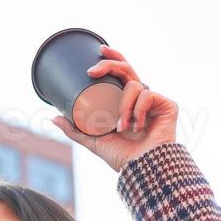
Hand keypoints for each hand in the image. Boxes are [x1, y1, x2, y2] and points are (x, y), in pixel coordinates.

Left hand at [50, 45, 178, 172]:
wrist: (142, 170)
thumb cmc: (122, 158)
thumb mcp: (93, 140)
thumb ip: (75, 129)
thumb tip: (53, 117)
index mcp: (128, 103)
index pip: (122, 74)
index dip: (113, 59)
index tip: (99, 51)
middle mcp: (142, 99)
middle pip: (127, 70)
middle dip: (110, 64)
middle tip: (92, 71)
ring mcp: (155, 102)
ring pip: (133, 85)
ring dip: (122, 106)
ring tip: (122, 127)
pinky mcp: (168, 105)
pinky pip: (147, 95)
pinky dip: (137, 110)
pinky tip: (137, 127)